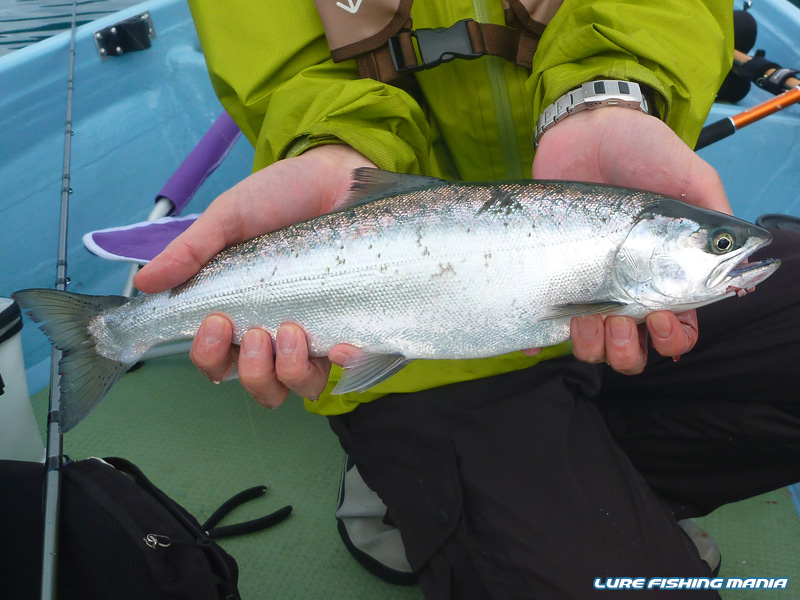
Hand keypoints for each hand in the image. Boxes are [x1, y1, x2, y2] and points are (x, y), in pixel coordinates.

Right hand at [134, 145, 373, 406]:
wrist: (337, 175)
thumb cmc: (281, 197)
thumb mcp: (229, 217)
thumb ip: (191, 251)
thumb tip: (144, 283)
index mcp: (241, 313)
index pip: (217, 361)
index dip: (210, 356)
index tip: (215, 322)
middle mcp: (276, 331)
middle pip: (260, 385)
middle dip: (253, 370)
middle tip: (257, 331)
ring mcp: (317, 332)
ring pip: (301, 385)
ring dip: (290, 370)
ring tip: (291, 329)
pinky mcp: (353, 323)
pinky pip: (351, 363)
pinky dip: (345, 361)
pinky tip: (341, 345)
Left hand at [531, 107, 729, 373]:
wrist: (585, 129)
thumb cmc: (641, 150)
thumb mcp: (690, 176)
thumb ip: (716, 215)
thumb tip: (746, 256)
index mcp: (664, 275)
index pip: (677, 329)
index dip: (674, 339)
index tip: (662, 317)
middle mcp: (626, 289)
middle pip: (633, 351)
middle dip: (628, 349)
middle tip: (621, 318)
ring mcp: (586, 287)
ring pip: (592, 347)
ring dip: (592, 346)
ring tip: (586, 317)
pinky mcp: (551, 277)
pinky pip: (540, 327)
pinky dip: (534, 344)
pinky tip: (533, 341)